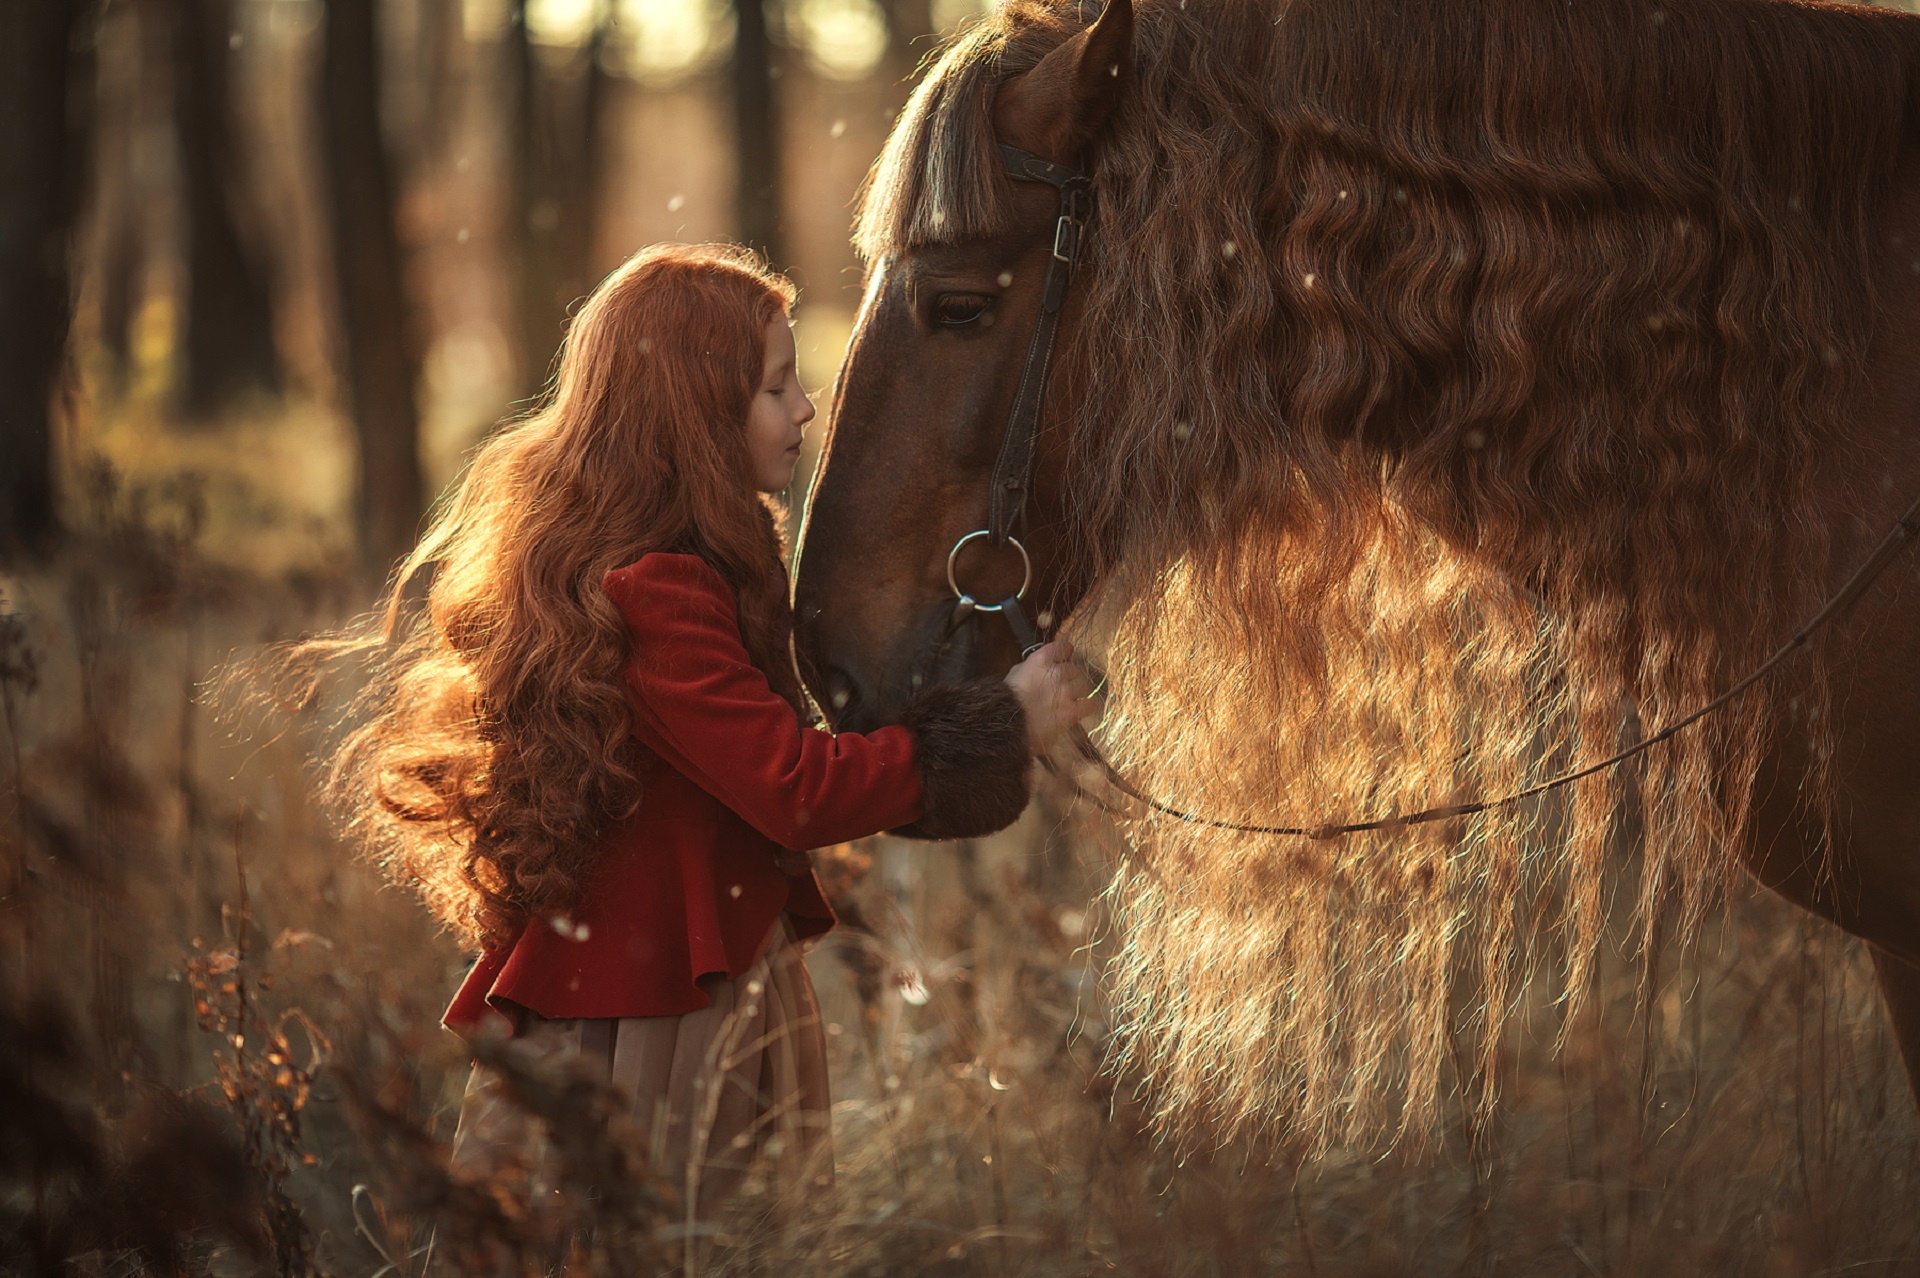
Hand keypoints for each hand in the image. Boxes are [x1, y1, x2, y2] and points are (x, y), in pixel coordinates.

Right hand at [1004, 640, 1095, 754]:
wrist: (1005, 724)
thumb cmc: (1006, 700)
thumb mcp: (1016, 673)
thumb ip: (1033, 665)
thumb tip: (1045, 664)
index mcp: (1040, 660)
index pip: (1065, 647)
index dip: (1065, 654)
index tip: (1063, 659)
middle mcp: (1055, 673)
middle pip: (1074, 669)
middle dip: (1067, 678)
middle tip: (1057, 688)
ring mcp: (1065, 692)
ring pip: (1083, 685)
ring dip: (1076, 692)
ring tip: (1064, 701)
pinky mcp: (1071, 711)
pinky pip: (1090, 703)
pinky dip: (1086, 706)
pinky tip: (1078, 709)